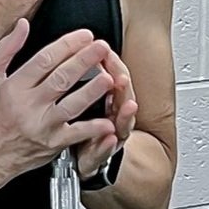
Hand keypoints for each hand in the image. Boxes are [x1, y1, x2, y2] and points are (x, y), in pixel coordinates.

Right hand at [0, 20, 117, 182]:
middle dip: (84, 60)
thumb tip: (23, 24)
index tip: (84, 36)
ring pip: (72, 105)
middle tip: (101, 47)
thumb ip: (5, 48)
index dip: (67, 45)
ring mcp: (42, 126)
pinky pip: (76, 134)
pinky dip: (94, 128)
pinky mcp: (53, 143)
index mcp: (13, 87)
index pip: (44, 60)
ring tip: (109, 76)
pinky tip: (109, 120)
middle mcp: (28, 106)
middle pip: (61, 79)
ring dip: (93, 90)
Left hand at [73, 44, 137, 181]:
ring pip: (121, 124)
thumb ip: (82, 75)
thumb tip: (79, 49)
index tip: (106, 52)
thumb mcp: (81, 97)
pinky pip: (105, 151)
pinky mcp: (99, 154)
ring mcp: (110, 136)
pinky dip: (107, 144)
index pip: (115, 77)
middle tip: (121, 77)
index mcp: (109, 99)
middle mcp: (113, 117)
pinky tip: (109, 138)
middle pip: (123, 98)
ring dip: (125, 114)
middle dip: (123, 87)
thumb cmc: (83, 126)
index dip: (113, 65)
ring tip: (128, 106)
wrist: (79, 159)